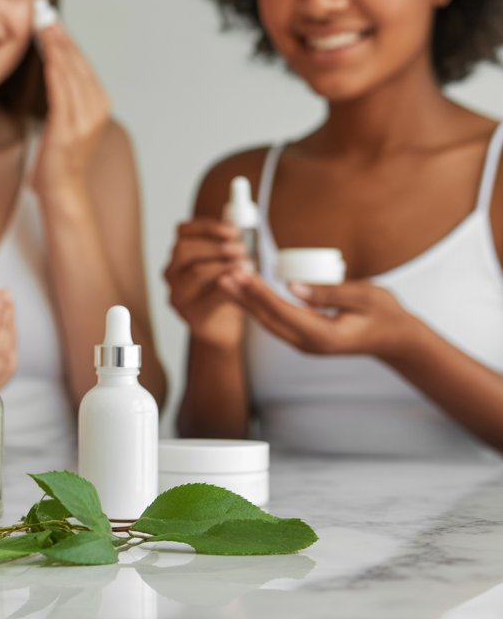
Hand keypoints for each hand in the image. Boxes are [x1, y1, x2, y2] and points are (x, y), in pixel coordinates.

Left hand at [31, 23, 111, 197]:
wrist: (62, 191)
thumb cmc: (59, 158)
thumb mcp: (67, 120)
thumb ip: (66, 95)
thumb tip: (54, 67)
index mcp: (100, 103)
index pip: (82, 62)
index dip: (66, 38)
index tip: (50, 17)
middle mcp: (97, 108)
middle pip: (77, 62)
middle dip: (60, 35)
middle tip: (43, 10)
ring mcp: (85, 120)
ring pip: (70, 73)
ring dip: (56, 47)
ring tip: (41, 24)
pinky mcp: (68, 130)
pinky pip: (61, 94)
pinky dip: (55, 72)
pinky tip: (46, 55)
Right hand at [165, 218, 247, 348]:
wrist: (221, 328)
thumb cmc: (224, 289)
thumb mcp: (224, 261)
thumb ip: (227, 243)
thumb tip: (235, 221)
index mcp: (179, 255)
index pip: (183, 231)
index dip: (207, 226)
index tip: (233, 229)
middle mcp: (172, 273)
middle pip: (183, 250)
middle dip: (215, 246)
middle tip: (240, 249)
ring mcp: (178, 295)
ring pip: (195, 272)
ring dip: (224, 266)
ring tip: (245, 266)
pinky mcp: (191, 314)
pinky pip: (209, 297)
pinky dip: (229, 287)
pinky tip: (242, 282)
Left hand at [219, 270, 420, 359]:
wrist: (395, 338)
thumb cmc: (384, 313)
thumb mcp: (365, 297)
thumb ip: (329, 292)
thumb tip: (293, 286)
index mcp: (323, 336)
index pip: (282, 311)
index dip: (259, 292)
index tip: (240, 274)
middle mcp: (308, 344)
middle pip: (267, 319)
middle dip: (244, 297)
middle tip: (223, 274)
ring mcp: (304, 343)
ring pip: (268, 322)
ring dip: (247, 302)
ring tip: (226, 280)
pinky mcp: (303, 337)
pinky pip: (275, 321)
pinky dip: (259, 305)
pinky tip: (246, 290)